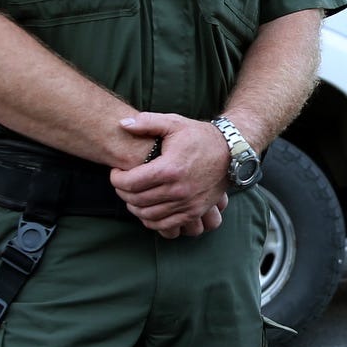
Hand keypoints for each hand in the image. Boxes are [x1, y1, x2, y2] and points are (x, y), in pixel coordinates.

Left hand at [110, 112, 229, 237]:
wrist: (231, 153)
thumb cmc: (199, 137)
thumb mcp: (174, 123)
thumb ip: (146, 122)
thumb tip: (122, 124)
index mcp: (169, 168)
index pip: (131, 182)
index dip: (116, 179)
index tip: (115, 172)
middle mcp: (178, 190)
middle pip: (136, 200)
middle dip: (122, 192)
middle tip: (121, 183)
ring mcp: (187, 204)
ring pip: (148, 215)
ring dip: (134, 207)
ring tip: (131, 194)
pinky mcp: (194, 212)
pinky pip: (164, 225)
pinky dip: (150, 220)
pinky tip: (145, 209)